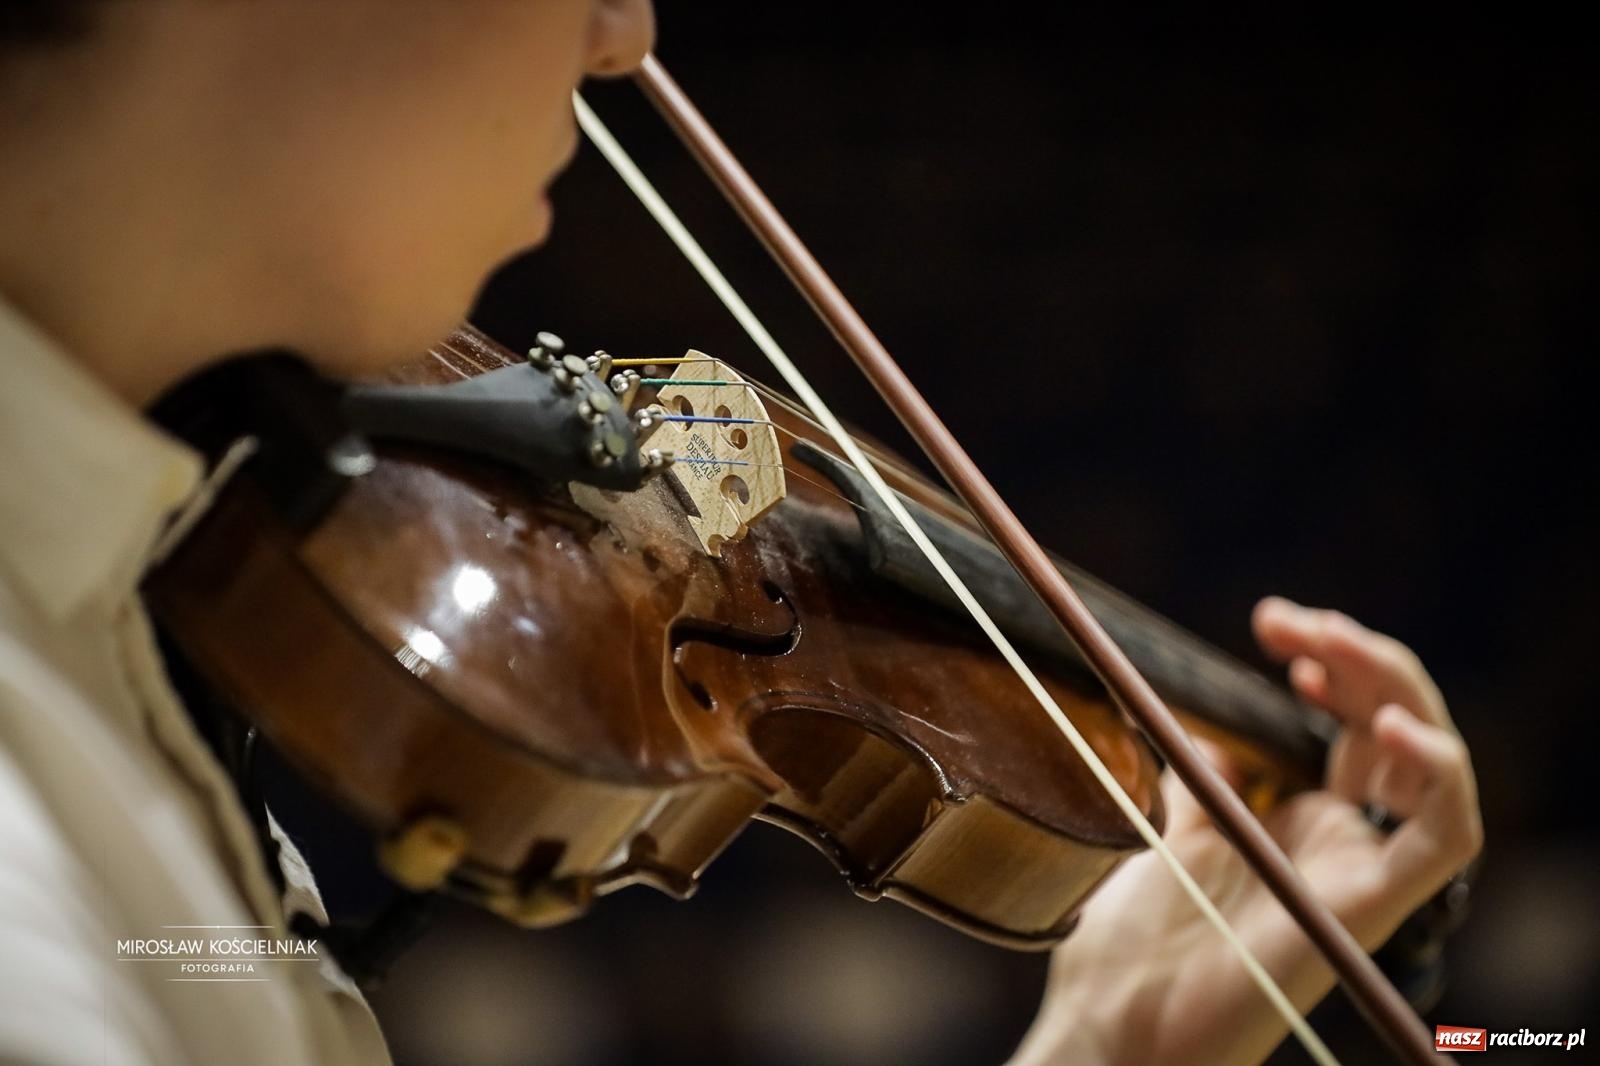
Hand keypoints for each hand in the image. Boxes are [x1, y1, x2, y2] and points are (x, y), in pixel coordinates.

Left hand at [1011, 597, 1482, 1065]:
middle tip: (1286, 621)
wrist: (1115, 1024)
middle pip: (1389, 726)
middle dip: (1354, 655)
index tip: (1270, 623)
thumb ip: (1195, 777)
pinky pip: (1447, 839)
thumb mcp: (1165, 828)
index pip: (1348, 721)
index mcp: (1296, 817)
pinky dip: (1439, 774)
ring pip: (1433, 767)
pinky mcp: (1370, 905)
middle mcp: (1340, 839)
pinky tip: (1390, 730)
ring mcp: (1358, 869)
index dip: (1328, 660)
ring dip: (1399, 693)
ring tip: (1333, 648)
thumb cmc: (1131, 943)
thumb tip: (1198, 720)